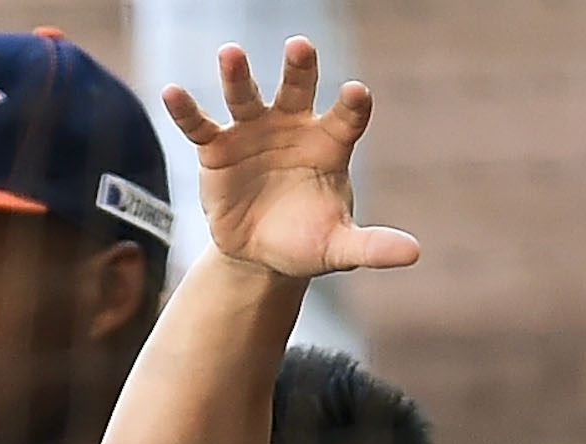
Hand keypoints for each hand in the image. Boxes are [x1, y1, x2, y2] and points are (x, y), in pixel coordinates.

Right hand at [164, 38, 419, 280]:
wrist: (261, 253)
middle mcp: (294, 126)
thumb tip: (414, 254)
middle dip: (300, 68)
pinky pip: (199, 126)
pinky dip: (185, 110)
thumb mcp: (339, 248)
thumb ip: (372, 245)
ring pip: (247, 97)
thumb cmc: (308, 241)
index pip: (348, 116)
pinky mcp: (217, 148)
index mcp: (331, 142)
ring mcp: (254, 132)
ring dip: (238, 75)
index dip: (352, 105)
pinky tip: (171, 91)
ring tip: (230, 52)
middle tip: (300, 47)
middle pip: (298, 89)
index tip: (355, 93)